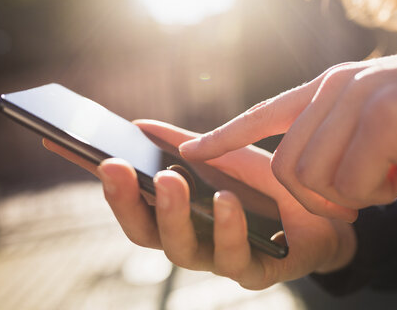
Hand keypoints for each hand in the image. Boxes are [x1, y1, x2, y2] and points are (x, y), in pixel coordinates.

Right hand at [43, 120, 355, 288]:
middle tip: (114, 166)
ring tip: (170, 179)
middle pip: (144, 234)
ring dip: (173, 215)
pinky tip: (224, 199)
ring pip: (182, 252)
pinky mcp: (257, 272)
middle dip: (126, 201)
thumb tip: (138, 123)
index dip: (101, 181)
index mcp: (180, 214)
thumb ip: (184, 144)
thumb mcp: (223, 156)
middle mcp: (193, 240)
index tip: (70, 148)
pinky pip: (237, 259)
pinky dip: (228, 228)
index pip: (130, 202)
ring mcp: (221, 259)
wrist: (326, 211)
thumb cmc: (268, 185)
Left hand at [179, 46, 396, 220]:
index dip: (223, 137)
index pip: (260, 116)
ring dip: (357, 192)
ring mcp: (356, 98)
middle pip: (287, 167)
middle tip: (365, 190)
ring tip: (393, 169)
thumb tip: (321, 186)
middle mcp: (334, 89)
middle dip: (321, 196)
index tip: (190, 151)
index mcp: (327, 90)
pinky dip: (380, 191)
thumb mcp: (377, 132)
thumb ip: (338, 148)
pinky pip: (353, 182)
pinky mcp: (381, 115)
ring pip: (316, 178)